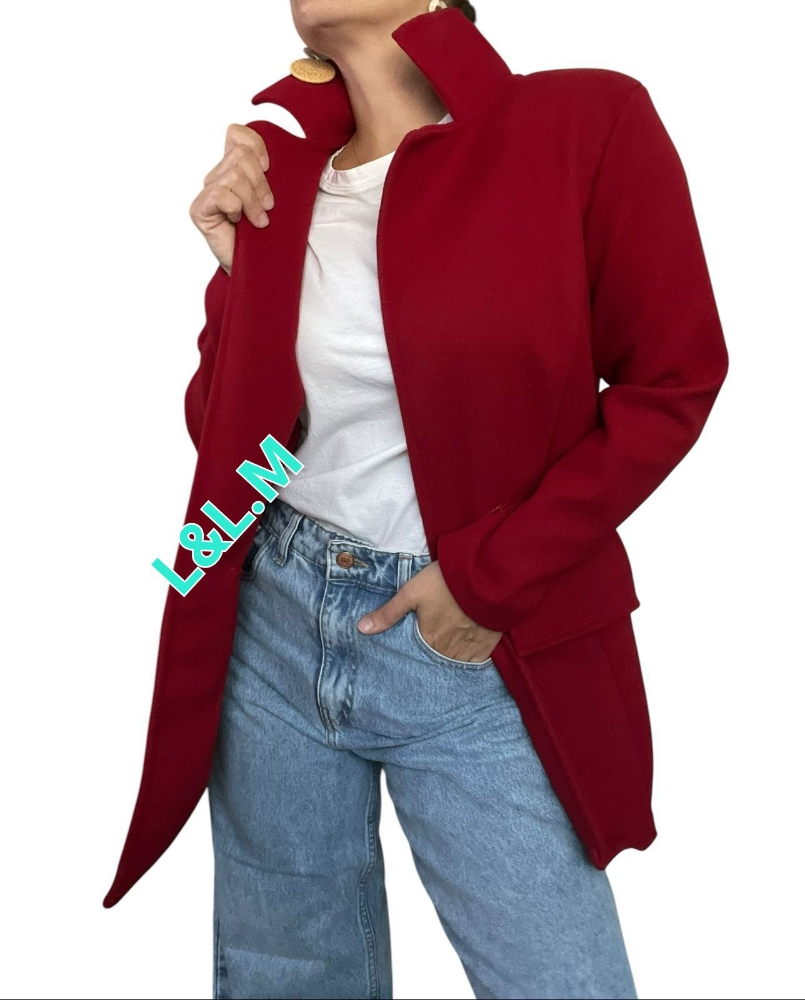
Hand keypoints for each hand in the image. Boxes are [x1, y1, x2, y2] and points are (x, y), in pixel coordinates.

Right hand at [189, 124, 273, 273]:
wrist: (263, 269)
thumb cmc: (272, 235)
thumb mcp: (281, 197)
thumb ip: (279, 172)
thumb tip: (303, 146)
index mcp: (235, 168)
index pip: (236, 133)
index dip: (257, 146)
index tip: (270, 169)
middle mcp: (217, 177)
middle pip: (240, 155)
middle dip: (261, 182)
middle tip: (268, 207)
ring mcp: (206, 194)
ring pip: (234, 175)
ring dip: (253, 201)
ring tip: (259, 221)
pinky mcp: (199, 210)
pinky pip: (221, 194)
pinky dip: (237, 208)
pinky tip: (240, 223)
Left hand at [356, 561, 502, 663]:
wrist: (487, 577)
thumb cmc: (446, 583)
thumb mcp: (412, 591)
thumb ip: (389, 613)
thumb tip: (361, 629)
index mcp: (429, 640)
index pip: (415, 656)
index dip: (412, 655)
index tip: (410, 655)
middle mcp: (448, 651)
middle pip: (435, 660)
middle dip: (430, 658)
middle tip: (430, 651)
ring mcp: (470, 650)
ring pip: (455, 663)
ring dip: (448, 659)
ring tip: (445, 654)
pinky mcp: (487, 645)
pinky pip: (476, 662)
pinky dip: (469, 660)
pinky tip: (465, 654)